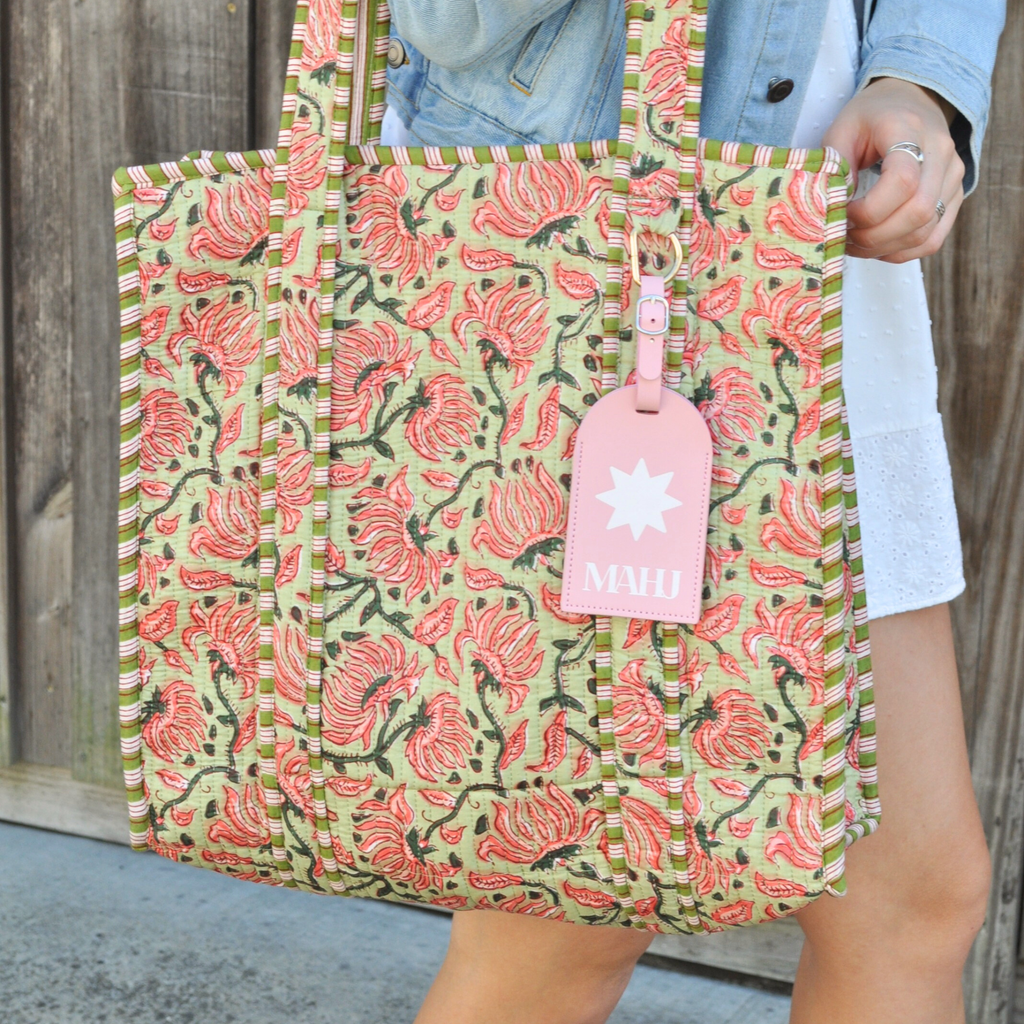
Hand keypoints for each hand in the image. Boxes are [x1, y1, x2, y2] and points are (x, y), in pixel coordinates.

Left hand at [823, 78, 964, 262]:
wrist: (910, 102)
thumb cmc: (871, 117)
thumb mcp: (842, 130)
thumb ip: (834, 167)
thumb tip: (834, 209)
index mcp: (910, 130)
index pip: (903, 181)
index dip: (868, 210)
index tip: (842, 213)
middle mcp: (941, 153)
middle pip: (918, 212)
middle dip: (873, 236)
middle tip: (844, 236)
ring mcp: (952, 177)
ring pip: (926, 231)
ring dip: (884, 247)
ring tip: (855, 242)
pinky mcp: (954, 197)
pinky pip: (933, 239)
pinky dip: (902, 252)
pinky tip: (877, 246)